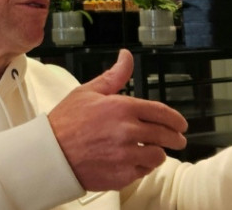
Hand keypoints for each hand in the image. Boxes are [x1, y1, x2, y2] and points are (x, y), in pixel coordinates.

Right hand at [48, 49, 187, 191]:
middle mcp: (128, 131)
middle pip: (166, 136)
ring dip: (157, 154)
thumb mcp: (88, 92)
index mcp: (122, 107)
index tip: (181, 125)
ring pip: (158, 156)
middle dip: (176, 138)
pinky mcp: (122, 175)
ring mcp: (126, 155)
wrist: (50, 153)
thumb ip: (114, 76)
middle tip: (178, 141)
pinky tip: (134, 163)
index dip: (176, 119)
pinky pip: (143, 172)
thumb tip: (126, 56)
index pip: (162, 113)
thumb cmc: (66, 121)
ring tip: (151, 153)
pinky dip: (142, 168)